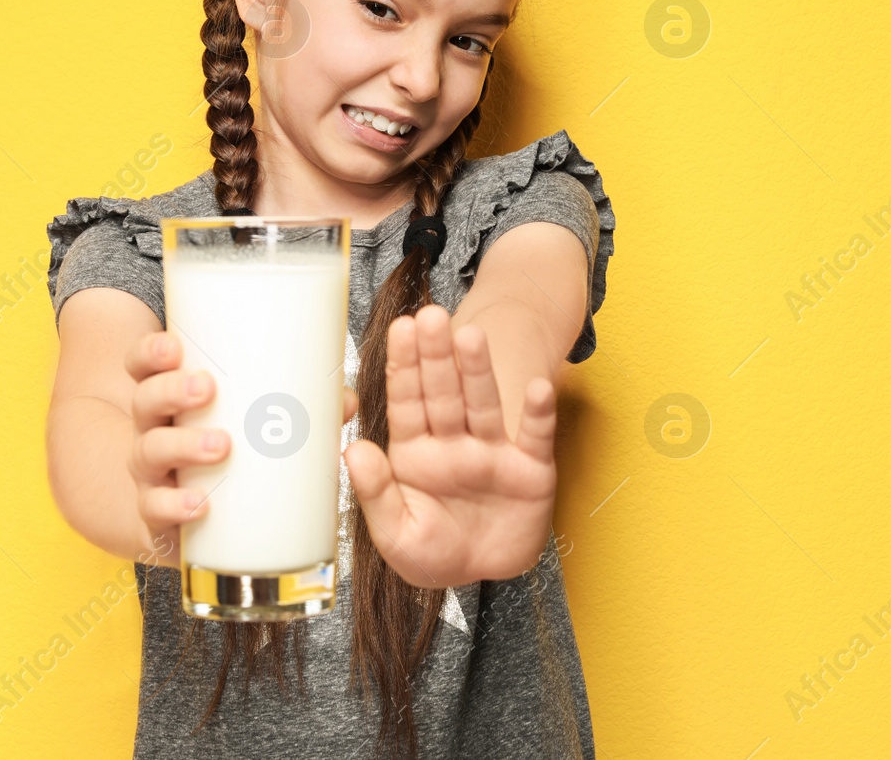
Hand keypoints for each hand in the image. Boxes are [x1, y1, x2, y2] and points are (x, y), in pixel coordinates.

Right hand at [122, 331, 359, 565]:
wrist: (187, 520)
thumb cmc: (223, 453)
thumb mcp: (248, 423)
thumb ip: (297, 407)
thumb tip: (344, 401)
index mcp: (170, 399)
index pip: (144, 366)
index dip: (151, 353)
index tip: (173, 347)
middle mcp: (152, 431)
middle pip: (145, 401)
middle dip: (171, 390)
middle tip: (206, 388)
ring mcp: (151, 474)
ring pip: (149, 452)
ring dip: (182, 445)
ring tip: (220, 445)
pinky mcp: (157, 515)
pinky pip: (155, 510)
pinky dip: (175, 506)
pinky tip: (200, 504)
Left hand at [344, 304, 556, 587]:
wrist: (485, 573)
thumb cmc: (435, 552)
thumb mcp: (396, 534)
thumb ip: (375, 493)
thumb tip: (353, 451)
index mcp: (415, 453)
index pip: (407, 402)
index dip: (404, 366)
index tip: (400, 330)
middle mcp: (453, 443)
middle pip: (443, 392)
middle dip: (435, 355)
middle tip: (430, 316)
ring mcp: (493, 452)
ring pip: (483, 403)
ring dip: (477, 370)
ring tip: (470, 336)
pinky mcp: (531, 469)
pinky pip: (534, 436)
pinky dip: (537, 412)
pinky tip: (536, 388)